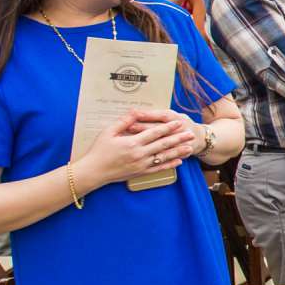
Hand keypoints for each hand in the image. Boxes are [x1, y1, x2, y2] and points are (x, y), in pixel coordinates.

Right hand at [75, 109, 195, 188]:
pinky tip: (179, 161)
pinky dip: (169, 165)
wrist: (94, 172)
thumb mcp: (108, 132)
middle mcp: (139, 154)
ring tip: (190, 147)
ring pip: (164, 157)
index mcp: (132, 142)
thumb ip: (123, 121)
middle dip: (178, 138)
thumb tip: (135, 111)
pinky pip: (158, 169)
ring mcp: (141, 165)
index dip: (168, 127)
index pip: (155, 133)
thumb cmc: (99, 150)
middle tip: (191, 134)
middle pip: (163, 145)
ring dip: (178, 151)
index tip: (178, 122)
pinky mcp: (140, 173)